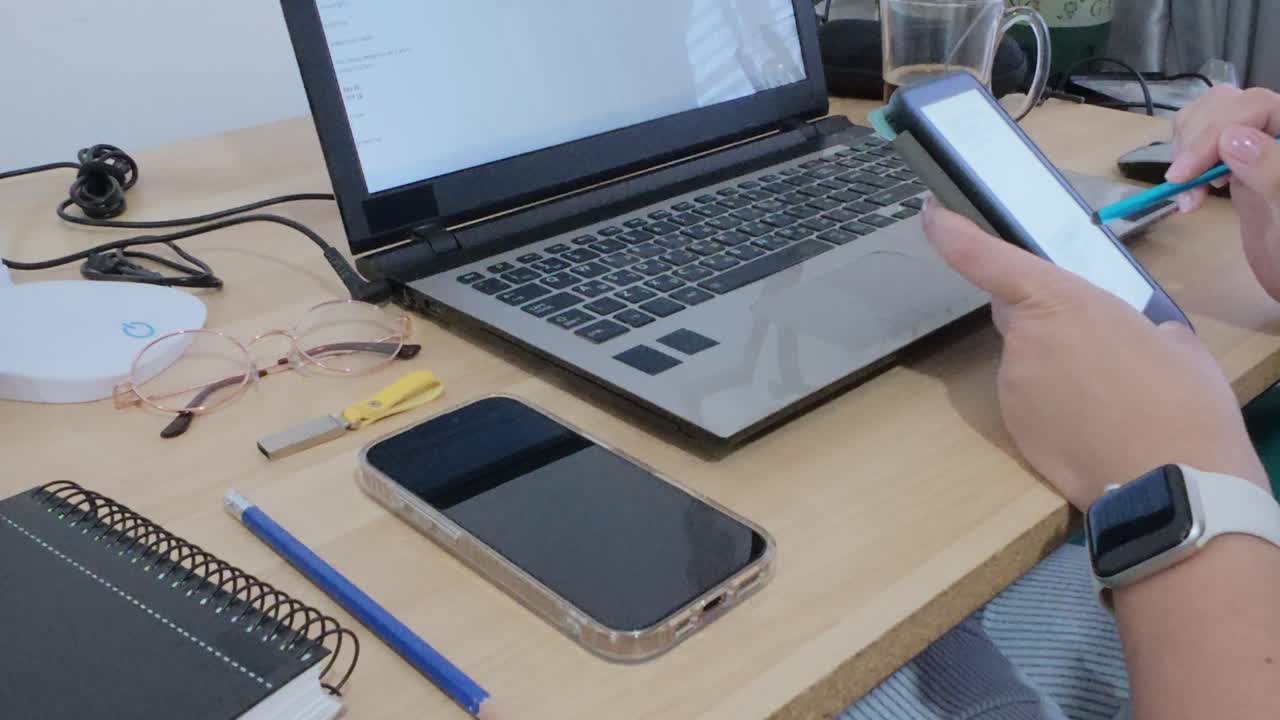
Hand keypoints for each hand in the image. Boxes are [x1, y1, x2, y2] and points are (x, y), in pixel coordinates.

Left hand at [921, 201, 1265, 509]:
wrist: (1174, 484)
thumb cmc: (1183, 403)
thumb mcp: (1174, 342)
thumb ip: (1136, 325)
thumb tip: (1136, 337)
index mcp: (1060, 301)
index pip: (985, 258)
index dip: (951, 232)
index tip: (931, 216)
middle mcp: (1023, 340)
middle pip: (1018, 315)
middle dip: (1048, 321)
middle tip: (1101, 349)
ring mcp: (1013, 388)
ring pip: (1028, 363)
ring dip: (1058, 372)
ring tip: (1112, 400)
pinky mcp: (1014, 430)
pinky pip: (1031, 404)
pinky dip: (1055, 410)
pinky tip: (1095, 427)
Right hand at [1168, 86, 1279, 300]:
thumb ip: (1271, 172)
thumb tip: (1234, 138)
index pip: (1255, 107)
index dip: (1214, 133)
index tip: (1183, 175)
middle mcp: (1277, 132)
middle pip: (1227, 105)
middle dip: (1196, 141)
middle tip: (1181, 185)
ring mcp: (1258, 147)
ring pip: (1210, 118)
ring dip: (1186, 151)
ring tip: (1187, 192)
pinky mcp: (1240, 165)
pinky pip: (1205, 144)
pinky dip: (1186, 163)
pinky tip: (1190, 193)